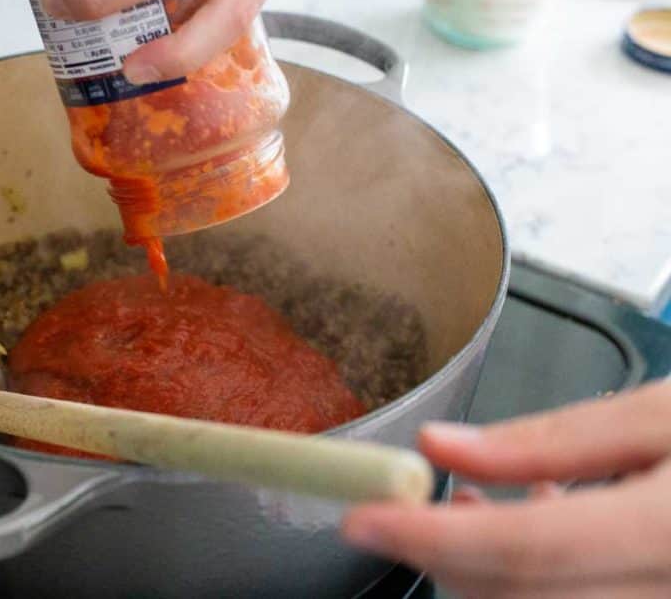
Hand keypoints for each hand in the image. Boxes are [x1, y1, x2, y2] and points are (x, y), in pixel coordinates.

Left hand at [342, 381, 670, 598]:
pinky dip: (530, 576)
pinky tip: (532, 521)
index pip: (524, 549)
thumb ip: (551, 438)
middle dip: (440, 554)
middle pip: (520, 595)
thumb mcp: (658, 417)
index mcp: (669, 532)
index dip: (430, 536)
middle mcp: (668, 593)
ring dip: (480, 567)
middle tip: (396, 508)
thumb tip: (440, 445)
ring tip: (464, 501)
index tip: (359, 518)